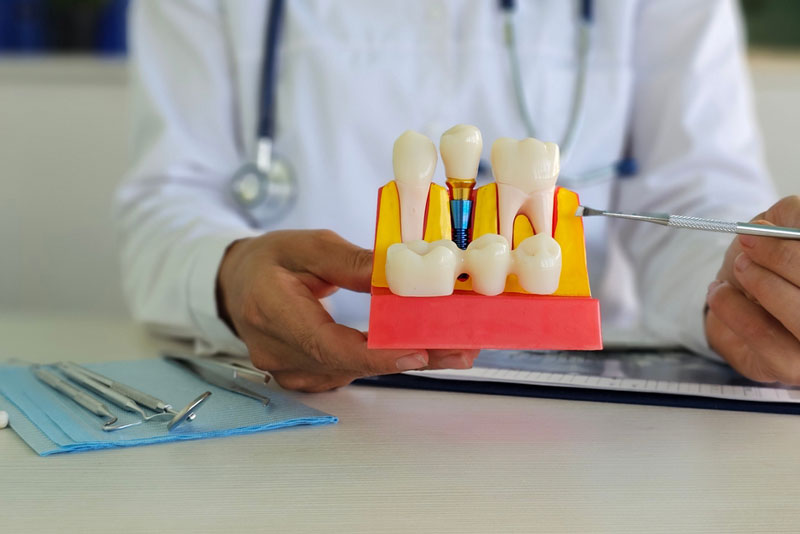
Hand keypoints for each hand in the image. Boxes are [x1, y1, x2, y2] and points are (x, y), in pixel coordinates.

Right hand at [217, 229, 478, 391]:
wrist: (237, 284)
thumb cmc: (268, 260)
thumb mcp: (307, 245)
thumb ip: (351, 264)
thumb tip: (397, 273)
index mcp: (272, 312)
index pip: (329, 346)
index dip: (377, 354)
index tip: (419, 351)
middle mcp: (278, 352)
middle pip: (351, 364)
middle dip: (410, 356)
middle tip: (459, 349)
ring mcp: (289, 370)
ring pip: (355, 372)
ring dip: (402, 360)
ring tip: (449, 345)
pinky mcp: (303, 376)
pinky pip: (349, 372)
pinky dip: (382, 360)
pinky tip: (415, 347)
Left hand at [706, 196, 799, 383]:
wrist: (737, 301)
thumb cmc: (770, 262)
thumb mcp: (785, 225)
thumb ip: (791, 218)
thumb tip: (780, 226)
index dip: (795, 250)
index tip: (764, 229)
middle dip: (782, 260)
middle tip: (748, 243)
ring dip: (761, 284)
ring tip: (739, 268)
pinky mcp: (791, 369)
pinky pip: (763, 336)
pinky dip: (733, 308)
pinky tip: (720, 293)